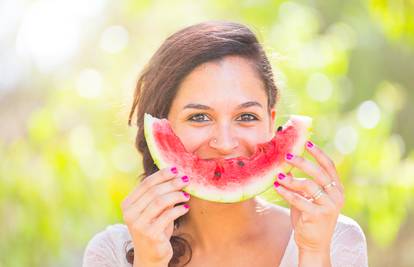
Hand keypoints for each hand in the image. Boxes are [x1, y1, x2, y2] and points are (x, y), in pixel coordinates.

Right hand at [121, 166, 190, 266]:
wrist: (150, 257)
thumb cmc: (154, 230)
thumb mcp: (155, 211)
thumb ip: (160, 196)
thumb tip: (176, 176)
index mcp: (127, 204)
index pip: (146, 184)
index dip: (162, 174)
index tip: (176, 169)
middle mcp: (130, 214)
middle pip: (154, 191)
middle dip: (172, 183)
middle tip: (186, 180)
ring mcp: (138, 224)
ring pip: (161, 201)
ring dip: (177, 195)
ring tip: (187, 195)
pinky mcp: (150, 234)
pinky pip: (168, 216)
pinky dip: (179, 209)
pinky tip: (186, 208)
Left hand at [274, 141, 343, 263]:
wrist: (313, 243)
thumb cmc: (308, 217)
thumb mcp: (309, 197)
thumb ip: (305, 182)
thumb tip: (289, 163)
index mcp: (336, 189)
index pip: (329, 166)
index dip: (318, 153)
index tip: (307, 142)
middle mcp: (336, 196)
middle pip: (319, 173)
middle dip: (303, 162)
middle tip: (287, 156)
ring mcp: (329, 206)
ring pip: (308, 185)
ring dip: (291, 179)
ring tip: (278, 176)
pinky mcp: (318, 216)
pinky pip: (299, 199)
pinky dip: (286, 192)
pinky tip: (277, 187)